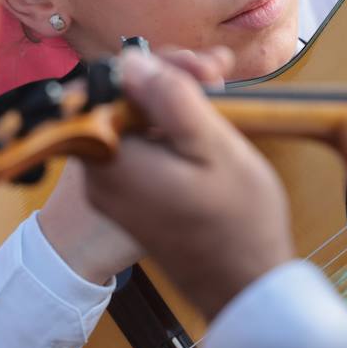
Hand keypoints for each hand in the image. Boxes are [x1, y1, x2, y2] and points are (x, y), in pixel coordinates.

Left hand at [82, 48, 292, 319]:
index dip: (157, 65)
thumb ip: (170, 98)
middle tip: (218, 75)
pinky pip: (141, 145)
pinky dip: (170, 128)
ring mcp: (113, 188)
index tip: (201, 69)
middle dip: (169, 79)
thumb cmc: (239, 223)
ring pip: (134, 119)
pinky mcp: (130, 196)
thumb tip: (130, 61)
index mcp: (113, 158)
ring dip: (174, 99)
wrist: (245, 286)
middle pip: (121, 99)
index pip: (112, 84)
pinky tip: (205, 119)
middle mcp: (100, 173)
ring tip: (220, 91)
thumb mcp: (214, 146)